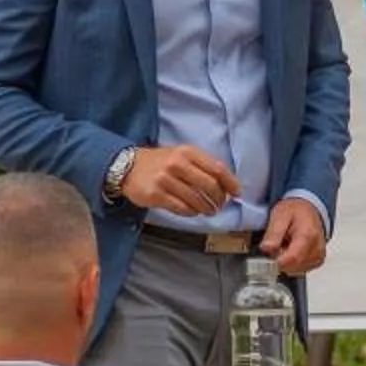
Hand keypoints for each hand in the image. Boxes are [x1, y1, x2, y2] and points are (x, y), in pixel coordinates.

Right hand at [120, 144, 240, 216]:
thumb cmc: (159, 162)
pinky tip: (193, 212)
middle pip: (210, 186)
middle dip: (220, 199)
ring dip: (207, 209)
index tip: (237, 193)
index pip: (217, 168)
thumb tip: (226, 185)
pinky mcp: (156, 195)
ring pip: (197, 200)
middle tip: (221, 205)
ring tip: (209, 211)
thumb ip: (202, 165)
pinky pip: (182, 208)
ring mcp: (166, 180)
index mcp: (187, 152)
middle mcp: (177, 164)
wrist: (127, 167)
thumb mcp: (181, 155)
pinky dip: (192, 213)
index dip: (230, 183)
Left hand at [260, 197, 328, 275]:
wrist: (309, 210)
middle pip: (292, 266)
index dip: (276, 262)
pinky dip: (292, 264)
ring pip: (295, 271)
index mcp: (308, 235)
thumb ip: (274, 232)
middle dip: (280, 260)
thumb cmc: (295, 211)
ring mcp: (318, 256)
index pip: (292, 258)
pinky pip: (299, 270)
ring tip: (285, 245)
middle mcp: (317, 248)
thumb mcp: (280, 215)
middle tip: (277, 245)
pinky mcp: (317, 261)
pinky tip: (292, 250)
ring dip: (286, 262)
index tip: (266, 258)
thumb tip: (266, 248)